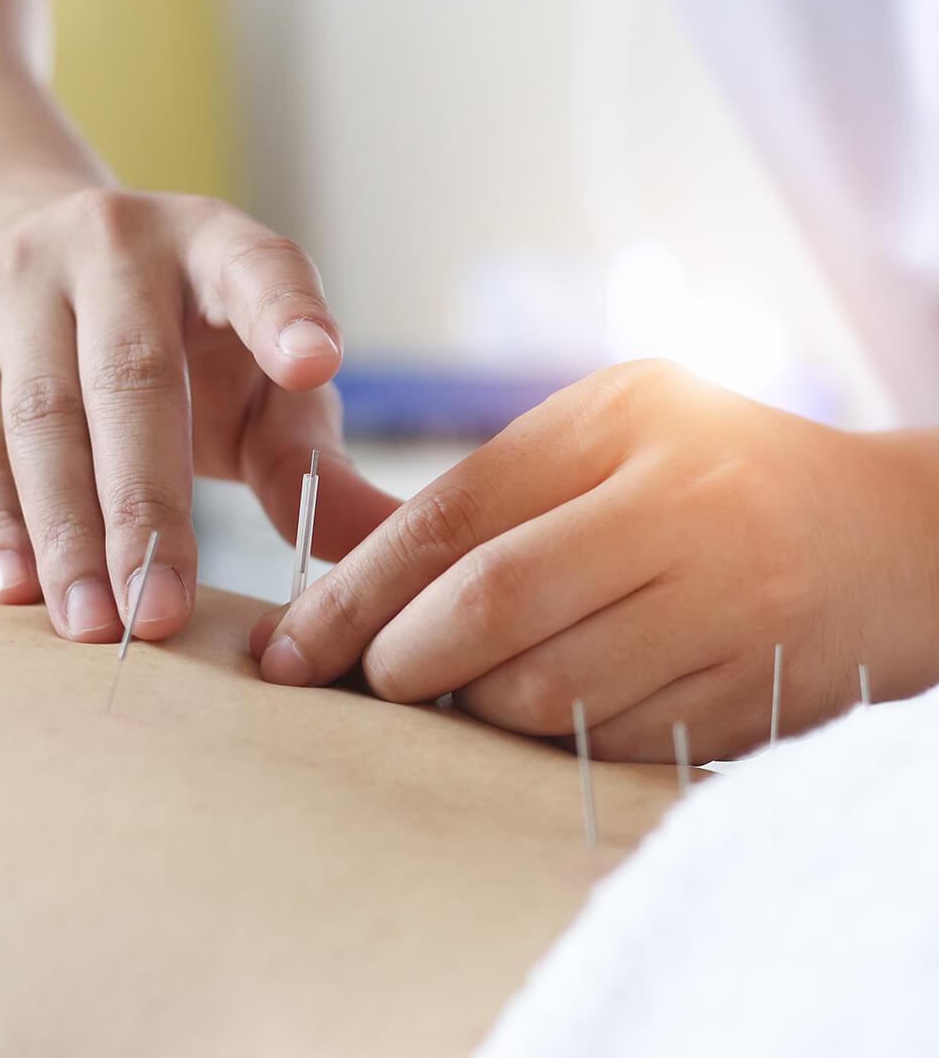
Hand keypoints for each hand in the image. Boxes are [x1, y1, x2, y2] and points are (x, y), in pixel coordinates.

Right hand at [0, 187, 397, 641]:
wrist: (15, 251)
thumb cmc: (174, 346)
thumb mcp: (254, 387)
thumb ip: (311, 465)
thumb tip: (387, 547)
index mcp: (215, 250)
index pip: (258, 268)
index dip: (286, 314)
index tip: (317, 365)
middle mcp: (116, 248)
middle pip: (134, 379)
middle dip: (149, 507)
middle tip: (163, 612)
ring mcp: (20, 282)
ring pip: (45, 418)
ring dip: (70, 533)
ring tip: (96, 626)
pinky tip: (17, 586)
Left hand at [250, 359, 938, 761]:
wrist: (894, 539)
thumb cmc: (720, 475)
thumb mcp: (612, 437)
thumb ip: (495, 494)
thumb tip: (358, 577)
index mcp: (622, 422)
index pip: (452, 518)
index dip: (354, 594)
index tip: (288, 649)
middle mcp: (677, 507)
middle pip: (489, 610)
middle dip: (400, 662)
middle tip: (370, 680)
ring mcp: (725, 606)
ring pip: (543, 695)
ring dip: (472, 710)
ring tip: (458, 693)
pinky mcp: (749, 693)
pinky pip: (605, 744)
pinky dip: (546, 743)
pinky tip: (539, 714)